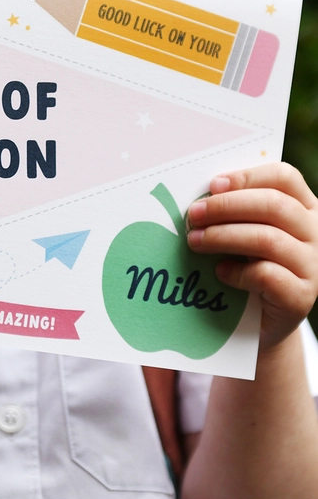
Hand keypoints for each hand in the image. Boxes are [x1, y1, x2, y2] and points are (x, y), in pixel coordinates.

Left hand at [187, 162, 317, 347]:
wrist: (264, 321)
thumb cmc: (251, 266)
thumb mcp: (248, 232)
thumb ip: (237, 212)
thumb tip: (202, 198)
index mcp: (305, 208)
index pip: (284, 177)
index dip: (247, 177)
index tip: (213, 185)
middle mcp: (316, 232)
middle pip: (274, 205)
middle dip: (226, 207)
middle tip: (193, 215)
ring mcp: (313, 265)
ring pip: (268, 239)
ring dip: (223, 237)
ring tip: (195, 241)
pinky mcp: (302, 296)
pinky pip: (266, 275)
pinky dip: (236, 271)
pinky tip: (219, 272)